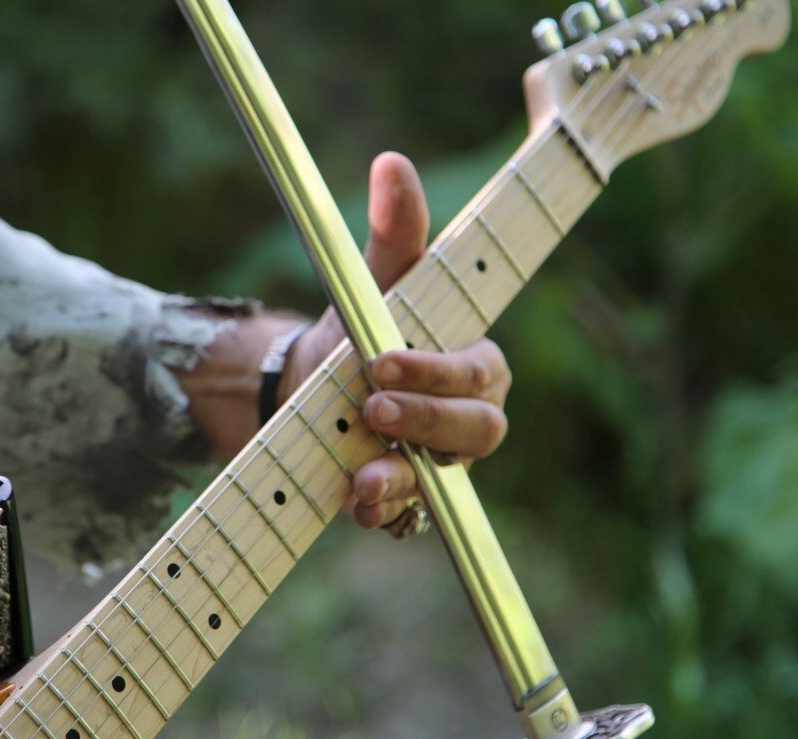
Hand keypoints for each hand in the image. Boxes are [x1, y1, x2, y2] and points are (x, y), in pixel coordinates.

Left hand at [280, 152, 512, 530]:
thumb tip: (391, 163)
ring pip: (444, 483)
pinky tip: (355, 504)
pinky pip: (407, 517)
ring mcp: (438, 465)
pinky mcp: (404, 497)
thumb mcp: (376, 283)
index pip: (481, 373)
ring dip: (406, 481)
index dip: (442, 373)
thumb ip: (394, 234)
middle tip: (374, 408)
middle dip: (429, 422)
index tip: (383, 360)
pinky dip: (383, 513)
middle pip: (478, 433)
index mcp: (473, 365)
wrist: (316, 387)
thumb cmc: (367, 328)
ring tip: (363, 477)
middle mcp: (466, 420)